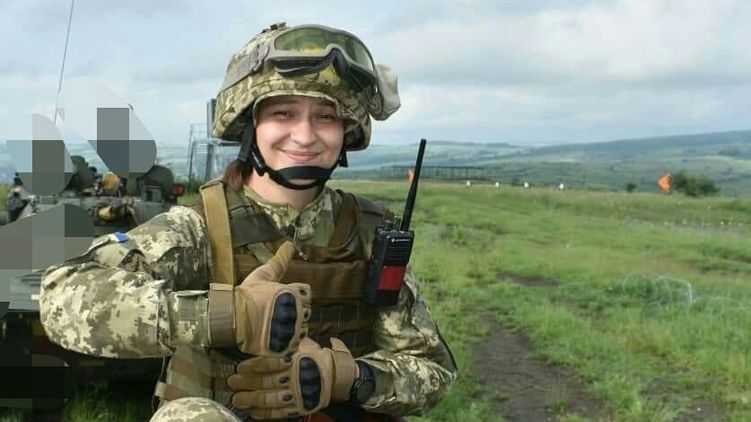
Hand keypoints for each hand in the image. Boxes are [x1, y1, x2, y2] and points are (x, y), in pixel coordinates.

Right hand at [208, 241, 311, 355]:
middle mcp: (298, 311)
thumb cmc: (247, 294)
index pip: (306, 293)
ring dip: (292, 328)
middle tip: (277, 313)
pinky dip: (288, 342)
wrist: (233, 318)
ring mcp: (293, 330)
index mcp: (294, 293)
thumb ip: (280, 260)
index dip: (295, 295)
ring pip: (302, 329)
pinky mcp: (286, 345)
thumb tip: (290, 243)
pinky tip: (277, 338)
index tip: (282, 298)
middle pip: (306, 311)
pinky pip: (295, 345)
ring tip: (276, 326)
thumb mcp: (264, 274)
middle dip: (295, 312)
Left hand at [227, 337, 358, 419]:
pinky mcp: (298, 407)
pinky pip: (278, 412)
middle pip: (264, 381)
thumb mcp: (302, 342)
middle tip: (232, 382)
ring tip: (237, 399)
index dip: (251, 366)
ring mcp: (295, 394)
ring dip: (250, 400)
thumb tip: (267, 334)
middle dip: (245, 383)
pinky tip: (253, 412)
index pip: (267, 363)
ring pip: (268, 398)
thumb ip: (286, 341)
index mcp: (294, 358)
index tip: (239, 367)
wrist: (336, 375)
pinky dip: (264, 413)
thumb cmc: (316, 355)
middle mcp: (293, 376)